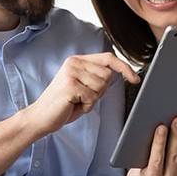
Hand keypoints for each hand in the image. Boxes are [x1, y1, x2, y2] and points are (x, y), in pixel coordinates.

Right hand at [22, 53, 138, 132]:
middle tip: (83, 98)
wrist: (40, 117)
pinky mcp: (70, 85)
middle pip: (108, 75)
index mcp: (77, 60)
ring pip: (102, 87)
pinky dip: (86, 106)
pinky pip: (93, 97)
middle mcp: (74, 62)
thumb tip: (118, 74)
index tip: (135, 79)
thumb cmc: (62, 105)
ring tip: (76, 102)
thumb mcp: (82, 87)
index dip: (124, 67)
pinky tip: (73, 106)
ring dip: (92, 100)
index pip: (108, 58)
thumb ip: (96, 77)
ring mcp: (71, 72)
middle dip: (100, 91)